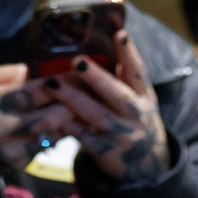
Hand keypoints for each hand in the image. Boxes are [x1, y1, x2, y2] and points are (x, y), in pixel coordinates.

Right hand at [0, 62, 76, 197]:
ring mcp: (10, 149)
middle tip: (86, 93)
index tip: (74, 76)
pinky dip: (59, 135)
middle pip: (48, 117)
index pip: (32, 92)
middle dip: (70, 104)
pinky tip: (68, 124)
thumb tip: (30, 69)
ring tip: (82, 107)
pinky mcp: (18, 164)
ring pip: (51, 135)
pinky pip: (46, 147)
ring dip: (69, 121)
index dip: (57, 85)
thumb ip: (4, 73)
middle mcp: (0, 127)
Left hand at [43, 31, 173, 185]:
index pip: (139, 72)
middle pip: (118, 95)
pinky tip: (52, 116)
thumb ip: (124, 74)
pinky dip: (69, 128)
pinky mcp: (106, 151)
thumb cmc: (133, 117)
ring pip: (98, 116)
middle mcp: (135, 114)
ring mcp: (121, 134)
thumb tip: (108, 36)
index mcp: (143, 96)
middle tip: (77, 61)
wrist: (146, 163)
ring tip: (51, 83)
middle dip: (97, 78)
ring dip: (74, 99)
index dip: (130, 53)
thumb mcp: (138, 97)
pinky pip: (85, 138)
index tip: (120, 34)